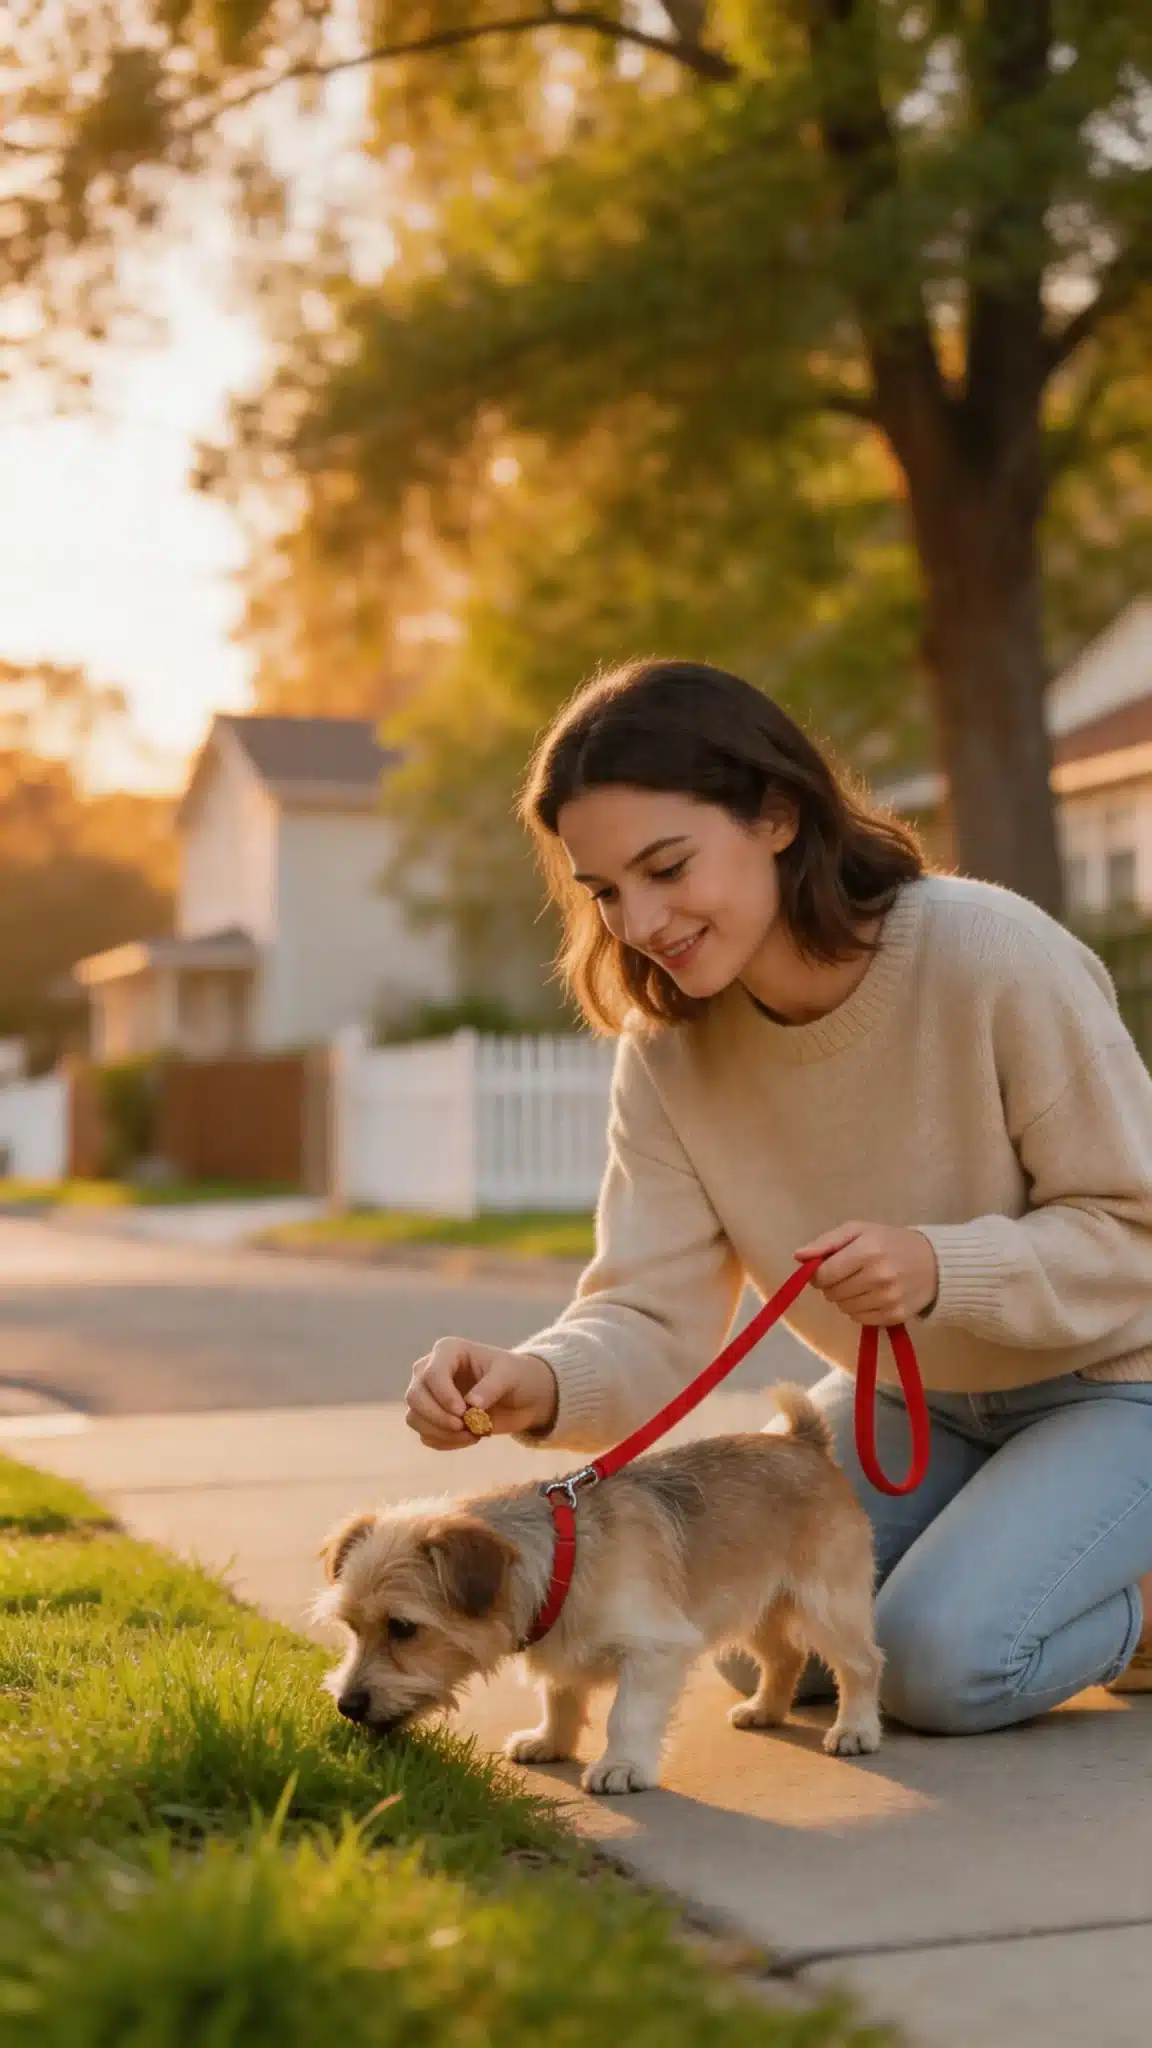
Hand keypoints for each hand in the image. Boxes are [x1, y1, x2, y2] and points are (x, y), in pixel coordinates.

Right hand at [405, 1338, 557, 1448]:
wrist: (521, 1396)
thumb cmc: (515, 1376)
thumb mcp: (509, 1376)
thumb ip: (491, 1387)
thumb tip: (471, 1406)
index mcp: (448, 1351)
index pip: (432, 1374)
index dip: (443, 1396)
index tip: (463, 1413)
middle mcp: (431, 1370)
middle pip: (414, 1396)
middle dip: (438, 1417)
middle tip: (464, 1427)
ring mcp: (428, 1395)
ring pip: (414, 1417)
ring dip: (441, 1433)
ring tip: (473, 1434)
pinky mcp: (432, 1417)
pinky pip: (426, 1435)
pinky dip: (445, 1442)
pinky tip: (470, 1438)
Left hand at [795, 1222, 938, 1325]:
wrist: (935, 1263)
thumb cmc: (890, 1242)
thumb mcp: (858, 1230)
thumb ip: (826, 1242)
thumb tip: (798, 1256)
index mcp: (867, 1250)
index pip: (823, 1274)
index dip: (817, 1275)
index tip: (825, 1269)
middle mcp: (878, 1276)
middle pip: (832, 1293)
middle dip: (832, 1286)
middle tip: (847, 1274)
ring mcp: (888, 1298)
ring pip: (844, 1308)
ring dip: (845, 1299)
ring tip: (860, 1284)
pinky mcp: (895, 1316)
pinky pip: (860, 1319)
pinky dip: (859, 1310)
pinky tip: (871, 1296)